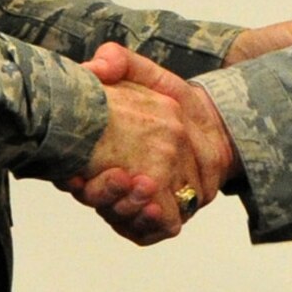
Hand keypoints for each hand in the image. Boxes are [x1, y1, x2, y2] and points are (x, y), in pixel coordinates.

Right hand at [69, 44, 238, 244]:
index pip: (79, 175)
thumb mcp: (145, 74)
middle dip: (105, 194)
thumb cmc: (177, 100)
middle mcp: (120, 181)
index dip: (74, 179)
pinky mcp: (168, 214)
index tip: (75, 174)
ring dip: (129, 208)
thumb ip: (119, 62)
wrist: (217, 123)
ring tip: (143, 186)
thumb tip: (95, 67)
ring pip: (125, 217)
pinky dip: (150, 224)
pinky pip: (154, 230)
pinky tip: (155, 206)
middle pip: (101, 200)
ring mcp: (143, 200)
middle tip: (119, 176)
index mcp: (105, 153)